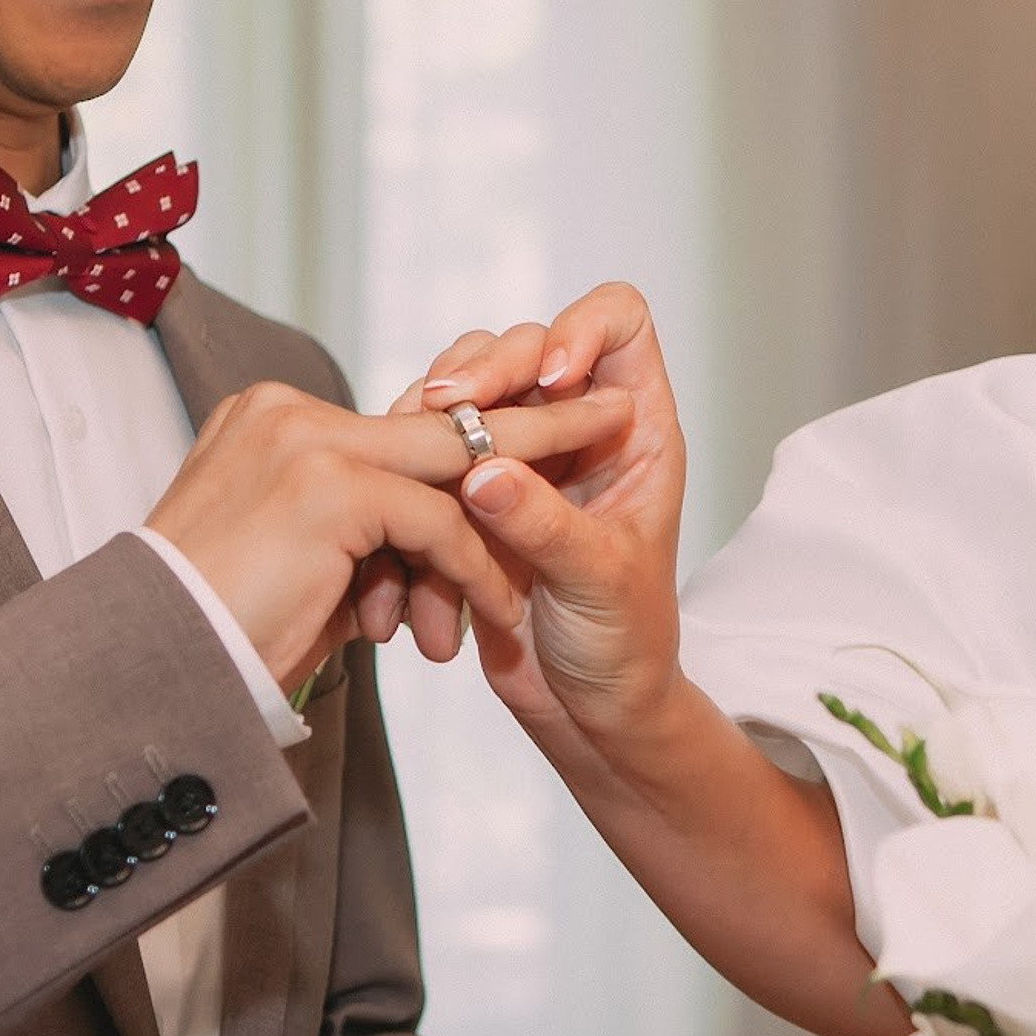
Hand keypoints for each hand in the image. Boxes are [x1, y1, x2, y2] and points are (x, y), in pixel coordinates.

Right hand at [146, 378, 627, 692]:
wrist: (159, 677)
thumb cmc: (220, 643)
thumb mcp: (297, 571)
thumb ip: (350, 534)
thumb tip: (406, 543)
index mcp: (271, 421)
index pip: (393, 423)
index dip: (469, 433)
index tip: (531, 440)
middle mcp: (286, 412)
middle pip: (433, 419)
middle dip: (530, 423)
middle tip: (606, 415)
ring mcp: (305, 442)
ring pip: (445, 466)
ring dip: (512, 510)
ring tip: (575, 524)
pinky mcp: (327, 487)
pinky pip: (438, 521)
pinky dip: (476, 569)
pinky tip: (500, 612)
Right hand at [392, 284, 685, 741]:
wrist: (585, 714)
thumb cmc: (626, 647)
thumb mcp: (595, 583)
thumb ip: (543, 523)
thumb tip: (485, 470)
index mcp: (632, 429)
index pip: (616, 321)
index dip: (579, 326)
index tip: (548, 377)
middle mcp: (572, 429)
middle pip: (518, 346)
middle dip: (477, 370)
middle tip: (441, 406)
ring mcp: (516, 460)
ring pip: (458, 398)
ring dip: (429, 435)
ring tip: (419, 484)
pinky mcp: (465, 499)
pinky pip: (419, 463)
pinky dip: (403, 491)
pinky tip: (404, 540)